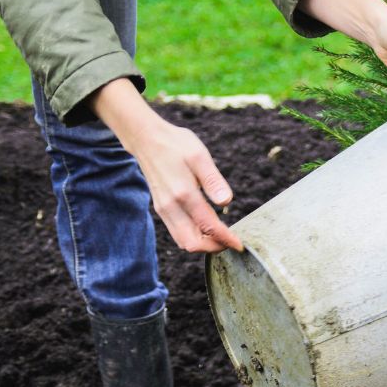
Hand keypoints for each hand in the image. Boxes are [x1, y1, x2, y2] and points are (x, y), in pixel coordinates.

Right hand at [89, 79, 242, 253]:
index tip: (239, 244)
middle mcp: (170, 206)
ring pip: (182, 241)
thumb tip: (227, 202)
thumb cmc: (176, 145)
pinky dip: (193, 237)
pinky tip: (207, 229)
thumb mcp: (200, 156)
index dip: (226, 239)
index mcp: (183, 194)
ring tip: (222, 237)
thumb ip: (213, 180)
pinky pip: (177, 233)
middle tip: (231, 242)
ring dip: (203, 245)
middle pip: (191, 243)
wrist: (146, 139)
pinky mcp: (161, 209)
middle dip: (214, 247)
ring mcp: (163, 209)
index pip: (208, 227)